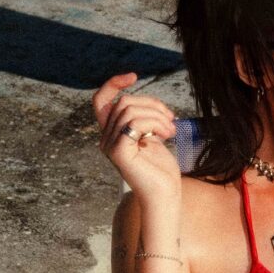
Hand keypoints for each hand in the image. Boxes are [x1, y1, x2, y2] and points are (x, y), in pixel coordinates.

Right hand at [92, 73, 180, 199]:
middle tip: (171, 120)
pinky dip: (154, 123)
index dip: (113, 84)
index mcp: (112, 134)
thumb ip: (144, 120)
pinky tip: (166, 135)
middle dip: (152, 104)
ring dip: (157, 115)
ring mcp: (110, 146)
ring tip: (171, 130)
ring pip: (130, 110)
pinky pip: (134, 123)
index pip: (102, 101)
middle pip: (124, 102)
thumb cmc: (161, 171)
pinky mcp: (119, 152)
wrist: (164, 195)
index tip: (133, 76)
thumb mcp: (152, 138)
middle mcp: (106, 139)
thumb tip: (147, 102)